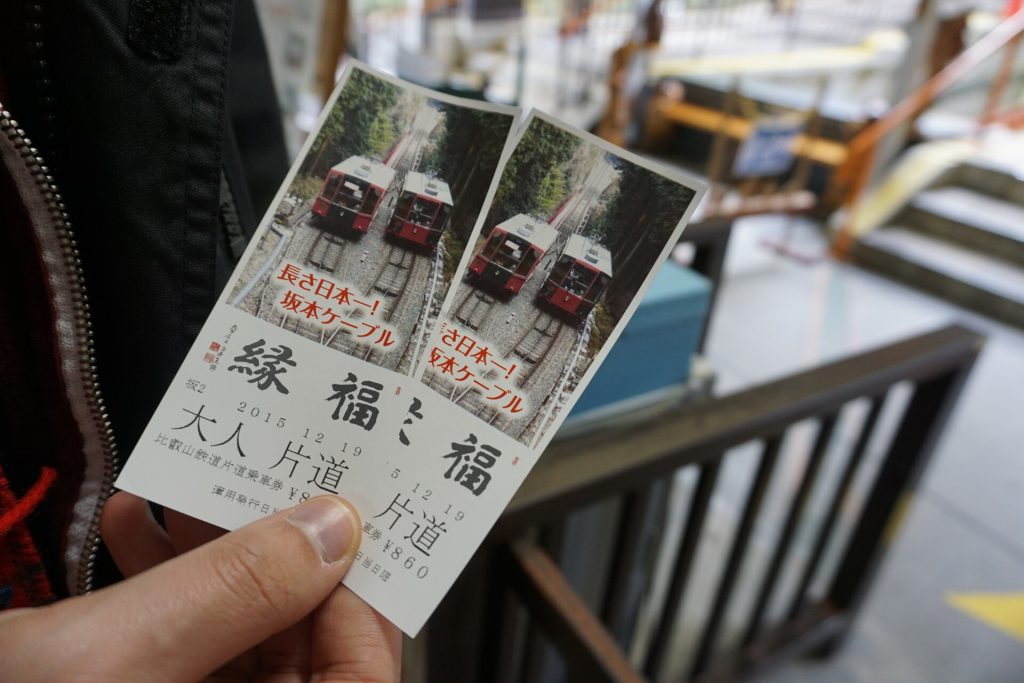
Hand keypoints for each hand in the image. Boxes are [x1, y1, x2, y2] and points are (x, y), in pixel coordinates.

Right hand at [0, 493, 400, 681]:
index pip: (358, 680)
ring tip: (186, 489)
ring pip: (236, 639)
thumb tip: (334, 530)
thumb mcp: (108, 663)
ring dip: (215, 556)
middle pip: (299, 653)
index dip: (359, 601)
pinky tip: (126, 526)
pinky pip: (177, 646)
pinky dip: (161, 583)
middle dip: (279, 558)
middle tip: (268, 479)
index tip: (342, 521)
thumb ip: (231, 594)